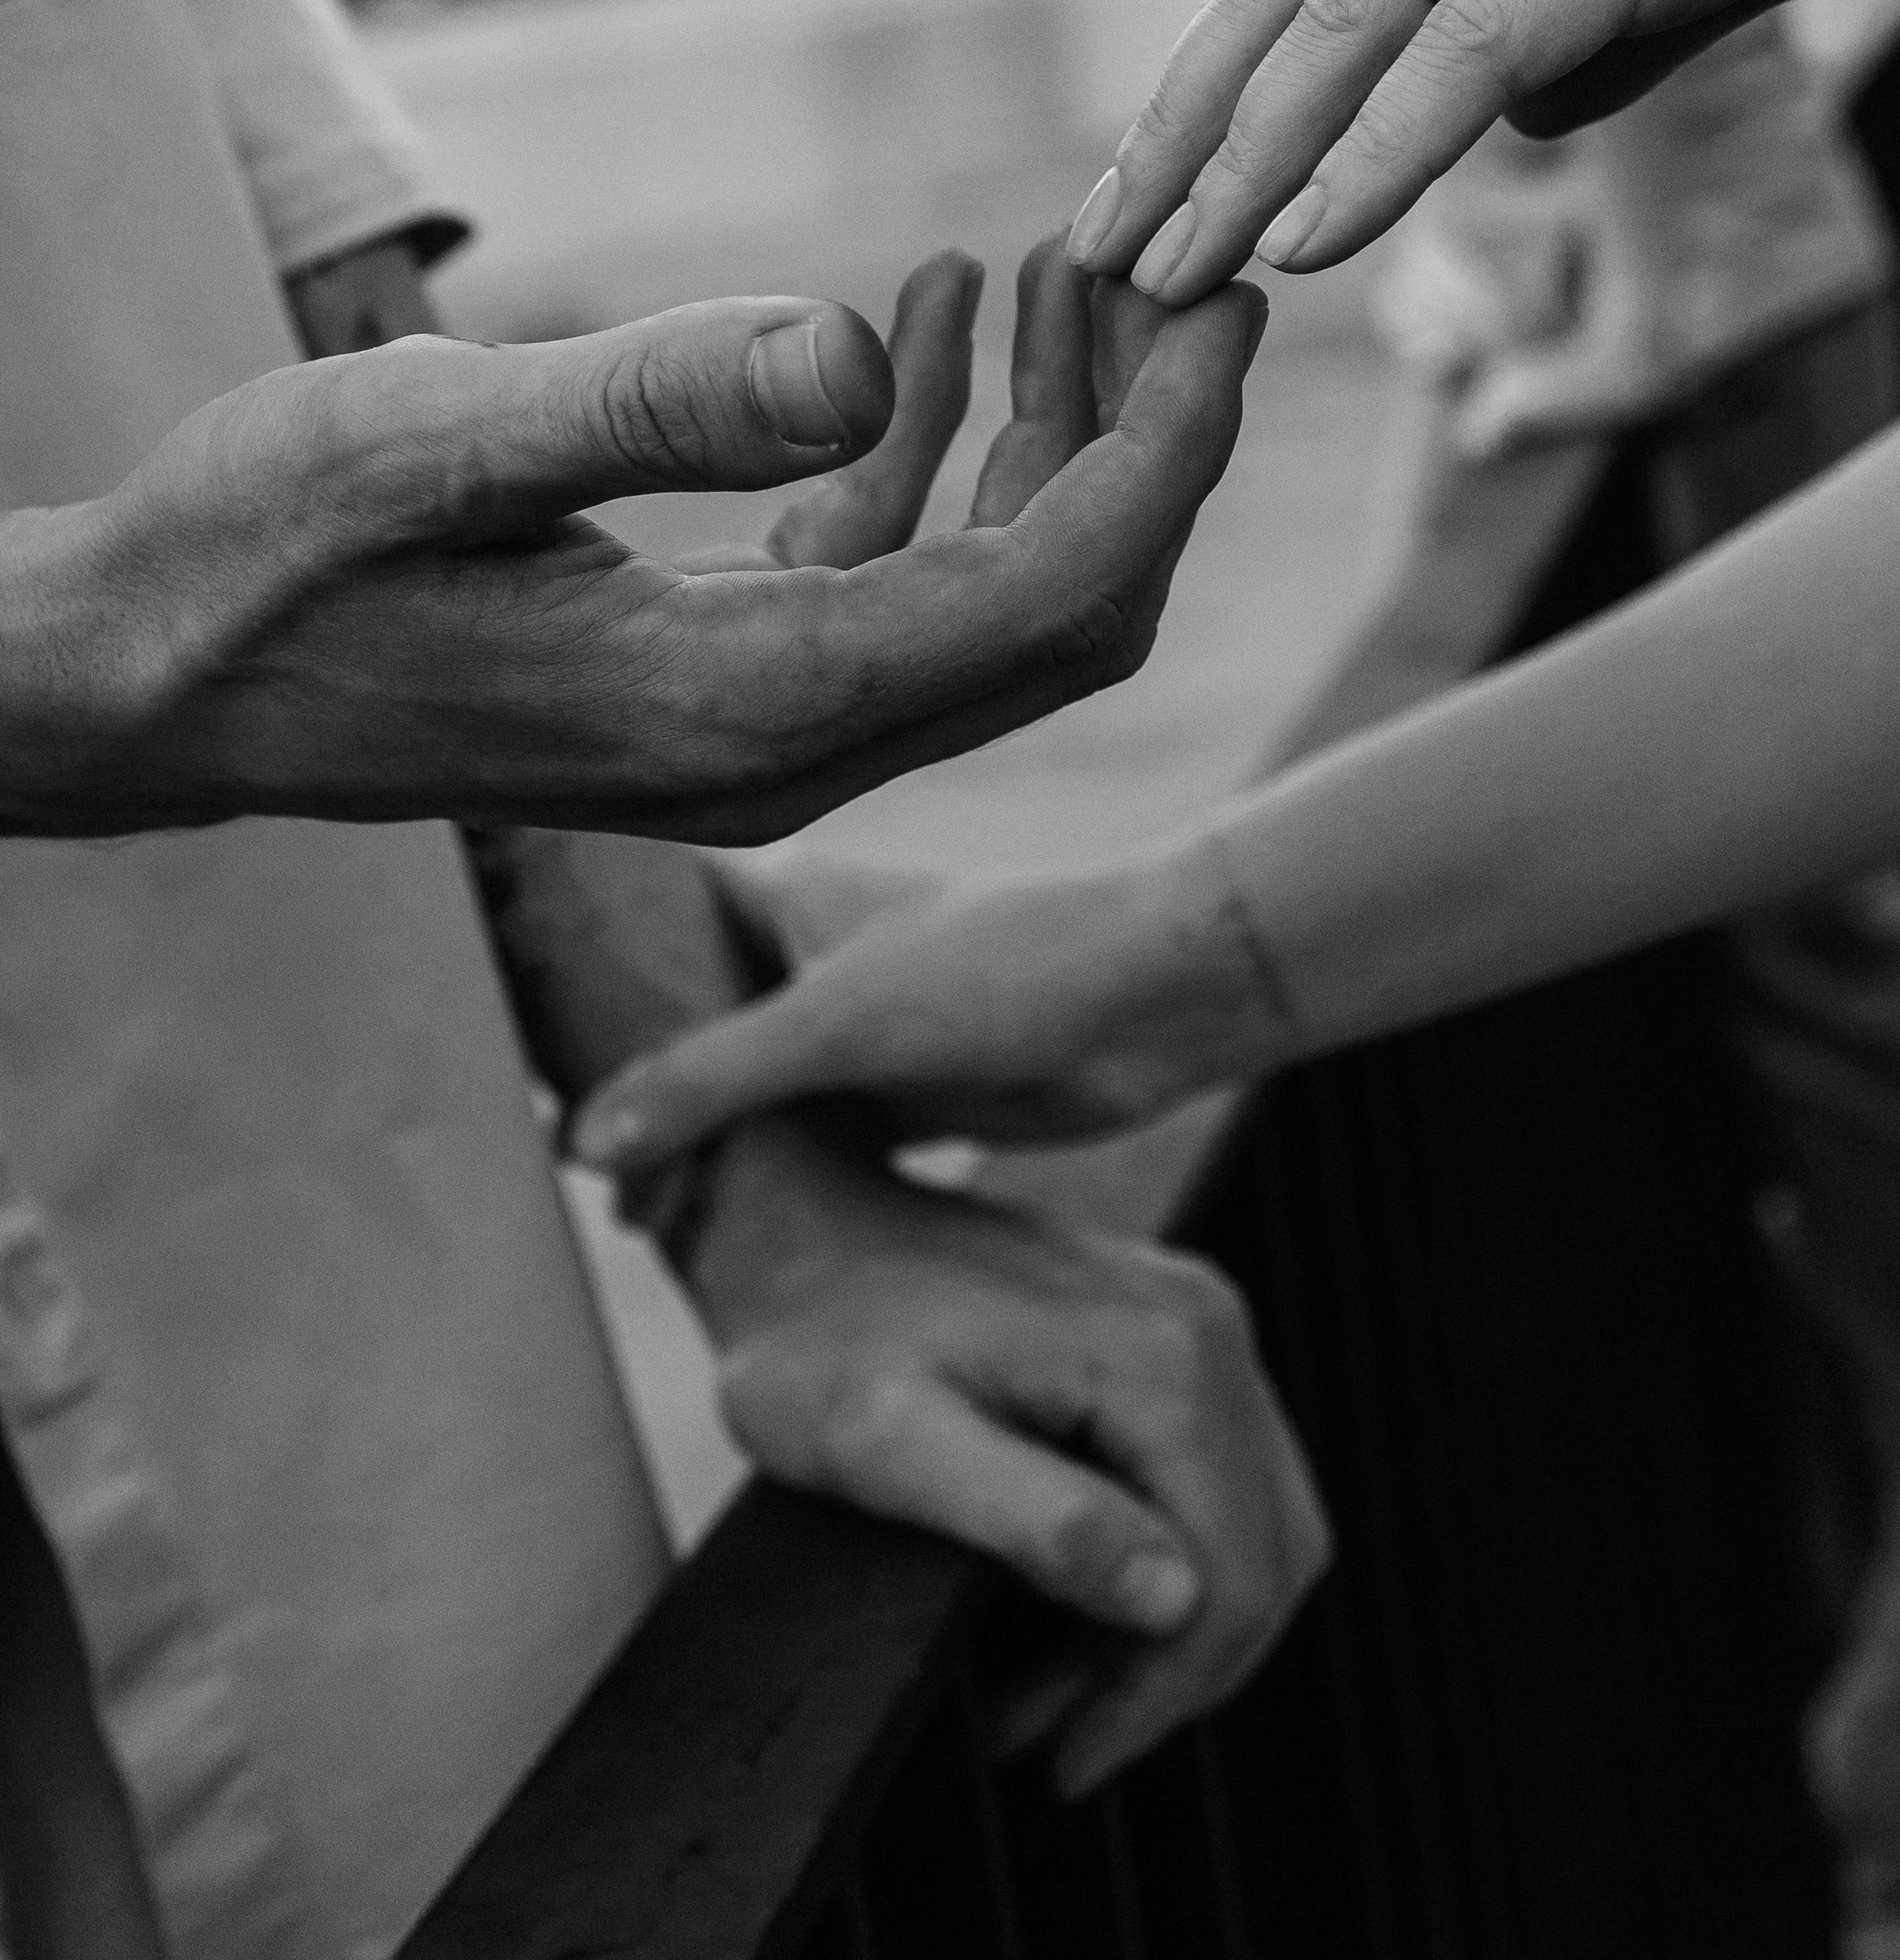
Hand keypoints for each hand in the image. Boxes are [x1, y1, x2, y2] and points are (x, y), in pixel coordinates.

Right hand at [0, 242, 1261, 840]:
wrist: (153, 678)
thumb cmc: (261, 556)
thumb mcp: (430, 442)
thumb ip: (652, 401)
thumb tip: (870, 347)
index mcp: (736, 704)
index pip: (1038, 598)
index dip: (1162, 456)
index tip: (1228, 304)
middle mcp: (776, 743)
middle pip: (1055, 610)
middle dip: (1146, 444)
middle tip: (1192, 269)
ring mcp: (752, 723)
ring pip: (985, 592)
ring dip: (1051, 434)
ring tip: (1068, 263)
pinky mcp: (714, 677)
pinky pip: (887, 572)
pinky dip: (935, 447)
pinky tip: (935, 315)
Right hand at [573, 845, 1275, 1172]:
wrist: (1152, 1005)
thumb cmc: (1003, 972)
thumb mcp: (834, 1024)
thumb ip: (707, 1079)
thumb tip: (586, 1145)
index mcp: (787, 890)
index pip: (654, 918)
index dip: (587, 972)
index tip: (518, 1044)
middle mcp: (815, 950)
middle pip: (693, 1017)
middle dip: (638, 1086)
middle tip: (561, 1168)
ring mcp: (862, 1024)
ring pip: (752, 1089)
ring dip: (705, 1144)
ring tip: (627, 1220)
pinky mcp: (909, 1091)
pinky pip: (813, 1140)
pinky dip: (773, 1180)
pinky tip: (723, 1237)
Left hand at [678, 1113, 1328, 1796]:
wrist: (797, 1223)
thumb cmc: (818, 1335)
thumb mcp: (892, 1446)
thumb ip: (1036, 1517)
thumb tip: (1170, 1595)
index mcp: (1158, 1356)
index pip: (1233, 1572)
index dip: (1161, 1693)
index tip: (1069, 1758)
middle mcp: (1202, 1325)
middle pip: (1263, 1552)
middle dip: (1170, 1672)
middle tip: (1059, 1740)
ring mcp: (1191, 1318)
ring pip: (1249, 1521)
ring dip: (1168, 1627)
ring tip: (1052, 1693)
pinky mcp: (1165, 1327)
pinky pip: (1213, 1473)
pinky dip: (1162, 1559)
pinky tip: (1072, 1604)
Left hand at [1062, 0, 1899, 304]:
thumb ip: (1602, 12)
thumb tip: (1518, 120)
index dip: (1214, 56)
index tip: (1148, 165)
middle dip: (1182, 121)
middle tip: (1101, 243)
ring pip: (1352, 15)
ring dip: (1243, 160)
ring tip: (1167, 274)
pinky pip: (1478, 43)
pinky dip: (1375, 152)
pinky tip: (1303, 242)